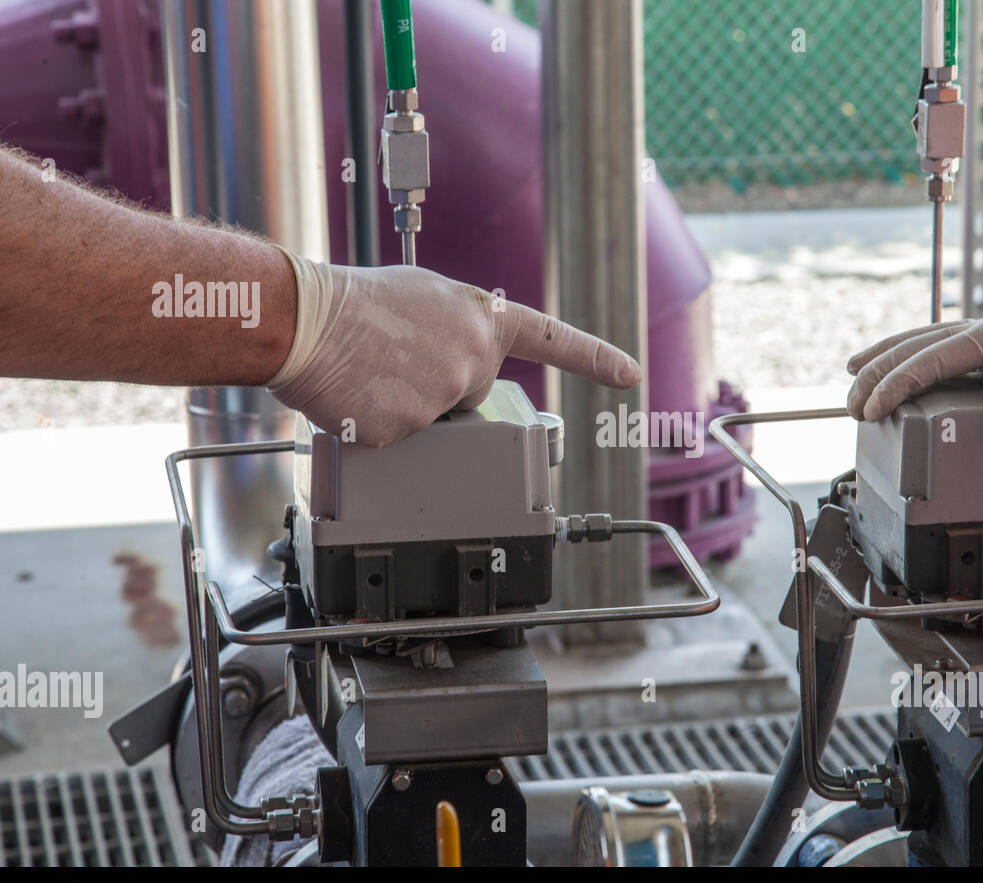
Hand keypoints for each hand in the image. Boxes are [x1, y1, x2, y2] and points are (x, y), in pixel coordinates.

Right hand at [266, 248, 640, 446]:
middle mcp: (475, 356)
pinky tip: (362, 394)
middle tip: (396, 358)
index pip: (553, 339)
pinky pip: (403, 440)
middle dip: (440, 386)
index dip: (594, 357)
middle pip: (471, 394)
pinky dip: (380, 425)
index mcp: (480, 318)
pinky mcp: (414, 429)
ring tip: (373, 369)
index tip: (630, 373)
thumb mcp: (422, 296)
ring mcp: (446, 396)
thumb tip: (458, 362)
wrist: (305, 319)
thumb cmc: (352, 302)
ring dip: (406, 403)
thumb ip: (458, 327)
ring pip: (435, 421)